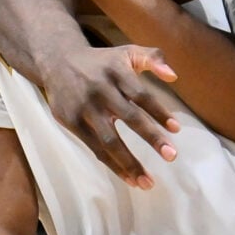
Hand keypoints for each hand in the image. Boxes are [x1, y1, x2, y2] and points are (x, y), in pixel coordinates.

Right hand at [34, 43, 182, 188]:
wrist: (57, 60)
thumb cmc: (101, 62)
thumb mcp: (126, 52)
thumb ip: (153, 57)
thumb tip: (173, 76)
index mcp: (116, 71)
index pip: (141, 94)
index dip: (159, 112)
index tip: (176, 129)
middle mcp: (100, 89)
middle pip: (129, 117)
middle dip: (151, 137)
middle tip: (172, 156)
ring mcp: (84, 108)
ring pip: (109, 140)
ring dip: (130, 163)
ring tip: (148, 182)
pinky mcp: (71, 122)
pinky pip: (95, 148)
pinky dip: (113, 165)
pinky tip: (129, 178)